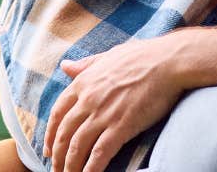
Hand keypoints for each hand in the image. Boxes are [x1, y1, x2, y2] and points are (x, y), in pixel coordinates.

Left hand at [44, 39, 186, 171]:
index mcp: (83, 82)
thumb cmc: (142, 56)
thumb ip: (85, 65)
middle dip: (57, 156)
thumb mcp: (108, 56)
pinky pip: (99, 153)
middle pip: (64, 134)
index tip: (49, 150)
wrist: (168, 61)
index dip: (50, 134)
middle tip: (56, 169)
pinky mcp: (121, 126)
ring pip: (77, 147)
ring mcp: (103, 114)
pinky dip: (90, 168)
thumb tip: (65, 66)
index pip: (58, 113)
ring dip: (70, 166)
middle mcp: (88, 100)